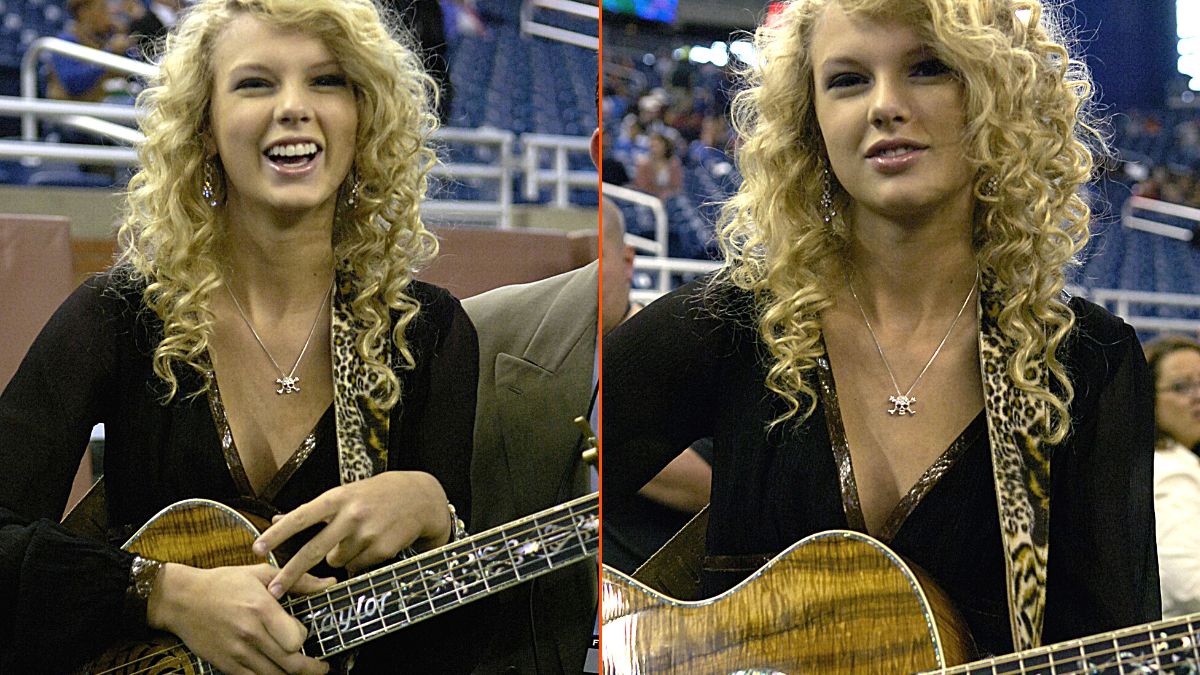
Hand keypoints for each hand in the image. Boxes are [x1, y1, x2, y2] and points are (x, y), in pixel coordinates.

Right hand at [147, 563, 333, 674]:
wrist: (182, 599)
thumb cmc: (224, 583)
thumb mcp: (261, 574)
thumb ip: (299, 582)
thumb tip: (330, 584)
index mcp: (261, 609)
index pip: (295, 639)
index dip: (304, 638)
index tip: (303, 633)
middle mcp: (250, 634)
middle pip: (290, 664)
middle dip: (311, 668)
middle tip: (322, 668)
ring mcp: (237, 653)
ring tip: (302, 671)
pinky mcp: (225, 665)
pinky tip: (277, 673)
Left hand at [253, 471, 451, 597]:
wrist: (420, 498)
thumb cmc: (376, 494)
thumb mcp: (344, 494)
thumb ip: (311, 510)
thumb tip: (275, 519)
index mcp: (337, 498)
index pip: (301, 517)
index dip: (277, 534)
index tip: (258, 548)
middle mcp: (351, 515)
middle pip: (313, 550)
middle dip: (291, 573)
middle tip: (274, 591)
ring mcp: (367, 534)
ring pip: (337, 561)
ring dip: (340, 556)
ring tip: (358, 538)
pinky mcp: (382, 550)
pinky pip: (357, 566)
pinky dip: (360, 560)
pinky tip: (373, 543)